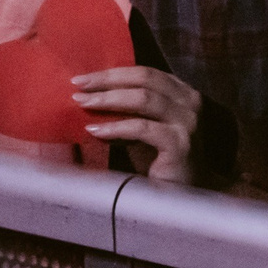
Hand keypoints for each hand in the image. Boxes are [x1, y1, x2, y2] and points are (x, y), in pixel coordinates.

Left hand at [72, 65, 200, 182]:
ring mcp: (187, 122)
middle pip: (144, 79)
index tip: (83, 77)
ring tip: (83, 103)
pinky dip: (116, 127)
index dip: (112, 72)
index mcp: (182, 92)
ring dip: (108, 99)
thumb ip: (127, 109)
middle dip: (107, 80)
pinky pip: (142, 128)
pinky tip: (95, 130)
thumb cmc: (159, 160)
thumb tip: (89, 95)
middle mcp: (189, 102)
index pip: (145, 72)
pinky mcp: (180, 144)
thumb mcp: (142, 128)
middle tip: (78, 85)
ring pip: (143, 99)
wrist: (184, 195)